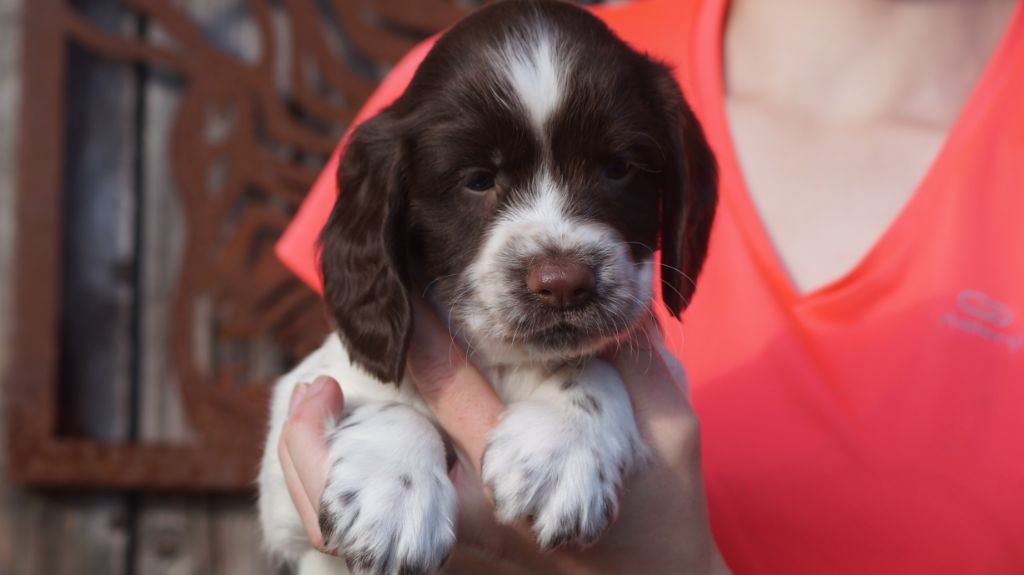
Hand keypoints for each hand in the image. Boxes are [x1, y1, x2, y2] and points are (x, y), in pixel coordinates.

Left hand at [277, 298, 729, 573]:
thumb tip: (609, 294)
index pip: (459, 394)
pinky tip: (325, 460)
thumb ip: (640, 364)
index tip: (403, 287)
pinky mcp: (454, 567)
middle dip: (349, 410)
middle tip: (323, 369)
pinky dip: (333, 506)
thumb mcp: (671, 433)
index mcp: (532, 471)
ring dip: (316, 468)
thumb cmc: (666, 513)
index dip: (424, 338)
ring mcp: (461, 551)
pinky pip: (372, 547)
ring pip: (358, 528)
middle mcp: (483, 516)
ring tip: (311, 406)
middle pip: (393, 463)